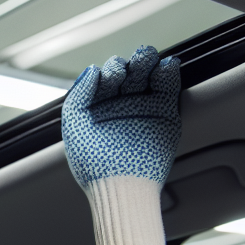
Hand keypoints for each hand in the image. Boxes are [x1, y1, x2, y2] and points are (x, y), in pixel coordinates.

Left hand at [62, 45, 180, 190]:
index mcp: (97, 109)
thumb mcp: (74, 127)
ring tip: (149, 57)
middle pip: (128, 73)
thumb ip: (79, 95)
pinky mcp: (165, 114)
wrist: (120, 187)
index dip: (109, 71)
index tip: (111, 75)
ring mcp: (143, 109)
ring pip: (148, 75)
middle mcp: (120, 106)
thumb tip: (91, 70)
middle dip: (130, 64)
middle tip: (129, 67)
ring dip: (148, 62)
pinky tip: (167, 65)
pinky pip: (168, 87)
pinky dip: (169, 73)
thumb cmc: (92, 164)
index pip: (105, 78)